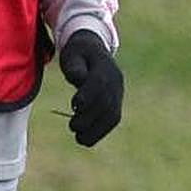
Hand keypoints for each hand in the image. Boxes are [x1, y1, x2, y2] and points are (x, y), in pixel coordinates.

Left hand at [59, 29, 123, 145]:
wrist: (94, 51)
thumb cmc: (78, 54)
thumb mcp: (72, 54)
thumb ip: (74, 66)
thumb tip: (79, 79)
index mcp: (104, 67)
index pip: (100, 83)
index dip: (89, 95)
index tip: (75, 106)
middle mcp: (116, 81)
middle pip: (106, 102)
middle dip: (90, 118)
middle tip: (72, 126)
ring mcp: (118, 93)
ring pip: (113, 115)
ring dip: (96, 130)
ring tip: (79, 138)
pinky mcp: (116, 103)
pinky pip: (112, 120)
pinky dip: (100, 131)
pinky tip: (85, 139)